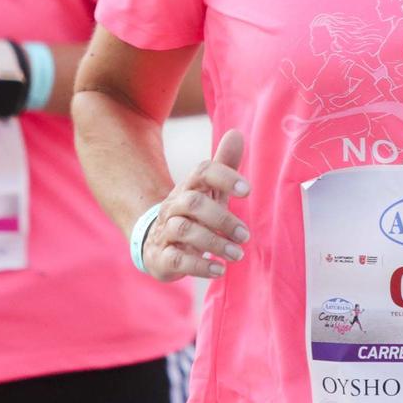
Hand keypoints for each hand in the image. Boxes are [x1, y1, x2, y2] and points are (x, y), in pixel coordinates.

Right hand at [141, 129, 250, 281]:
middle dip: (222, 218)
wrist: (156, 243)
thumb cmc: (193, 215)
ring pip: (185, 231)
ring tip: (237, 254)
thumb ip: (223, 165)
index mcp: (188, 187)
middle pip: (193, 203)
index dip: (224, 176)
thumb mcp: (209, 191)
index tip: (247, 190)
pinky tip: (219, 269)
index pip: (202, 172)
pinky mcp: (161, 258)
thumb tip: (236, 132)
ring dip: (214, 243)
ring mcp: (165, 232)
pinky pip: (176, 260)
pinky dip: (199, 266)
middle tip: (245, 235)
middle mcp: (173, 206)